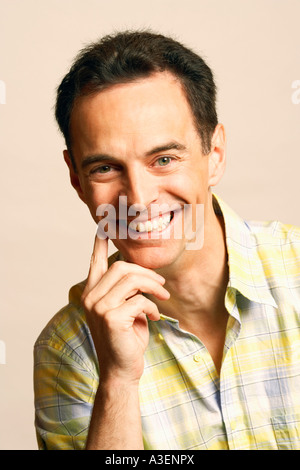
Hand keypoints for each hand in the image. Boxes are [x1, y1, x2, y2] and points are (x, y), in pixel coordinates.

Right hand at [81, 235, 169, 383]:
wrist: (122, 370)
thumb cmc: (126, 338)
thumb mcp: (126, 309)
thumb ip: (127, 290)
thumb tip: (140, 273)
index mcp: (92, 292)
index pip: (95, 262)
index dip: (100, 243)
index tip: (105, 225)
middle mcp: (90, 296)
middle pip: (121, 266)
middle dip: (147, 273)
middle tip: (161, 285)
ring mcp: (98, 306)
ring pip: (131, 279)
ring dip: (153, 286)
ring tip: (163, 296)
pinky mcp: (110, 317)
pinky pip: (140, 300)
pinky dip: (153, 307)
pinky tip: (155, 318)